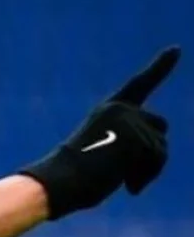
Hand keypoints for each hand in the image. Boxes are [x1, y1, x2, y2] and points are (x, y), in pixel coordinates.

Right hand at [20, 46, 178, 219]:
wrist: (60, 182)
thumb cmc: (73, 178)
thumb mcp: (103, 153)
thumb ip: (128, 144)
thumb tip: (157, 153)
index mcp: (108, 111)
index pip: (139, 85)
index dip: (160, 66)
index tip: (177, 49)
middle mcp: (121, 110)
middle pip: (160, 128)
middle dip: (153, 153)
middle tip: (128, 177)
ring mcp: (129, 121)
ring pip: (161, 148)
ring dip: (148, 170)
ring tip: (122, 182)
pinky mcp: (136, 137)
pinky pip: (157, 160)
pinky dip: (146, 177)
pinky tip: (128, 187)